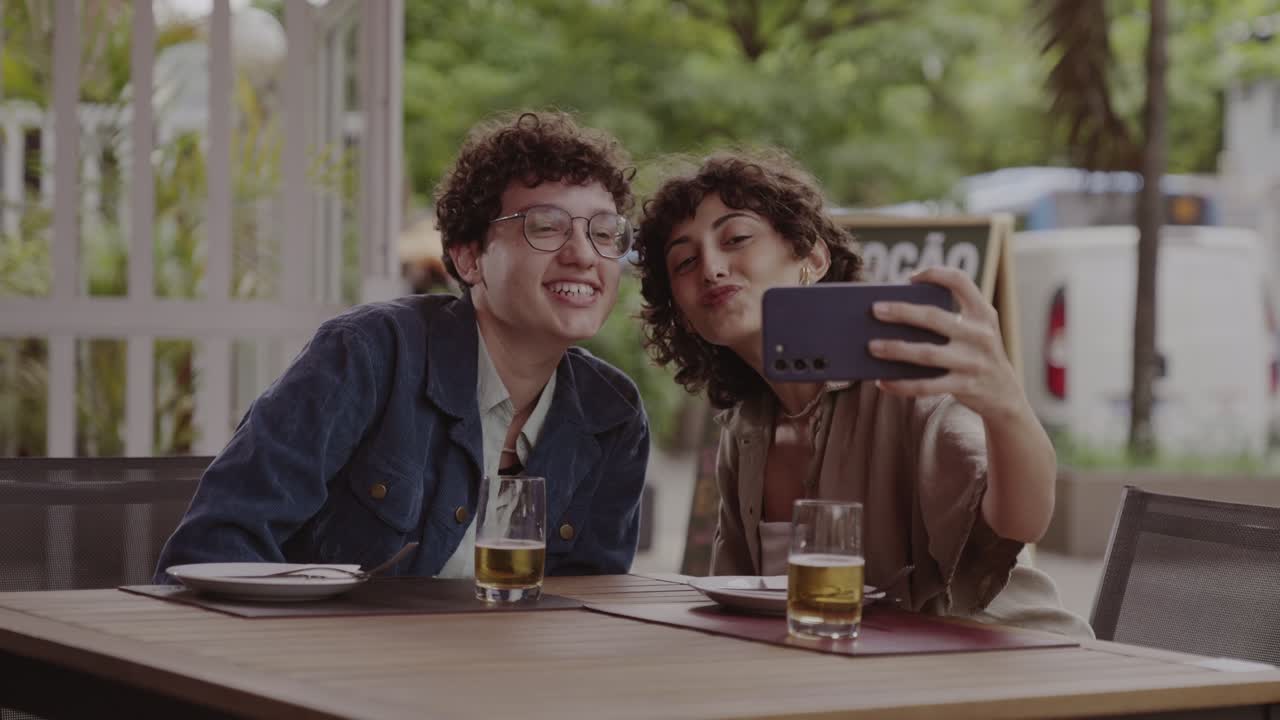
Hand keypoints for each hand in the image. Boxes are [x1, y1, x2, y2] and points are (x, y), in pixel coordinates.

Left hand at [867, 266, 1024, 421]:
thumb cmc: (976, 353)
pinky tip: (882, 381)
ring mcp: (973, 362)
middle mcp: (980, 334)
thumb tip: (894, 314)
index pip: (960, 281)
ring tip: (871, 346)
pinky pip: (926, 386)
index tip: (910, 277)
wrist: (1004, 393)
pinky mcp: (964, 386)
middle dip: (902, 311)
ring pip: (926, 354)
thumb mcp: (975, 330)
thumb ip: (948, 318)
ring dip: (896, 349)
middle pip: (933, 318)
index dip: (935, 273)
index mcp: (982, 313)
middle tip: (875, 309)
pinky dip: (901, 384)